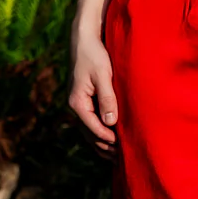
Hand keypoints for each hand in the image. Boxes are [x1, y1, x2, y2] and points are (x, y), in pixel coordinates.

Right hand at [68, 28, 118, 158]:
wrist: (84, 39)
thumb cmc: (95, 55)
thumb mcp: (103, 75)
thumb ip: (107, 98)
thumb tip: (111, 122)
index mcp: (77, 102)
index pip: (93, 127)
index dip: (107, 139)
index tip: (121, 148)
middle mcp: (75, 106)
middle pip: (89, 134)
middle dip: (104, 147)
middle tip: (122, 159)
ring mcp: (78, 103)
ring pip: (89, 130)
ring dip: (101, 143)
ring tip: (116, 156)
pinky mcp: (83, 99)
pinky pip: (91, 121)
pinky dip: (99, 132)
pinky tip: (110, 137)